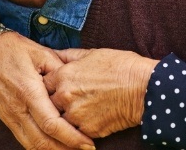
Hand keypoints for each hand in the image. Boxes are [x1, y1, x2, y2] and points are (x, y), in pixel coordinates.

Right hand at [0, 31, 95, 149]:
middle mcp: (18, 110)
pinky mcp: (7, 119)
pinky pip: (24, 140)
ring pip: (32, 145)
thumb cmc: (14, 49)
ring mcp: (10, 117)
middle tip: (86, 149)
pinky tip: (54, 145)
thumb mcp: (41, 53)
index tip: (88, 142)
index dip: (71, 137)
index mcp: (29, 92)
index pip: (52, 124)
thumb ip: (60, 70)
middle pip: (43, 142)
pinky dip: (40, 147)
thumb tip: (75, 85)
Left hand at [44, 48, 158, 138]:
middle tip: (68, 97)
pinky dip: (80, 126)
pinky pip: (75, 131)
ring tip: (82, 108)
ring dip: (66, 115)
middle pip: (47, 103)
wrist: (142, 87)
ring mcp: (74, 115)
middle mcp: (64, 96)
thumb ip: (69, 56)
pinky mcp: (87, 131)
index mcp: (64, 75)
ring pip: (59, 120)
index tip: (54, 85)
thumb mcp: (92, 53)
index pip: (42, 83)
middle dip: (53, 101)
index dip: (48, 84)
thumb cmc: (120, 66)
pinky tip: (92, 116)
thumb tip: (55, 54)